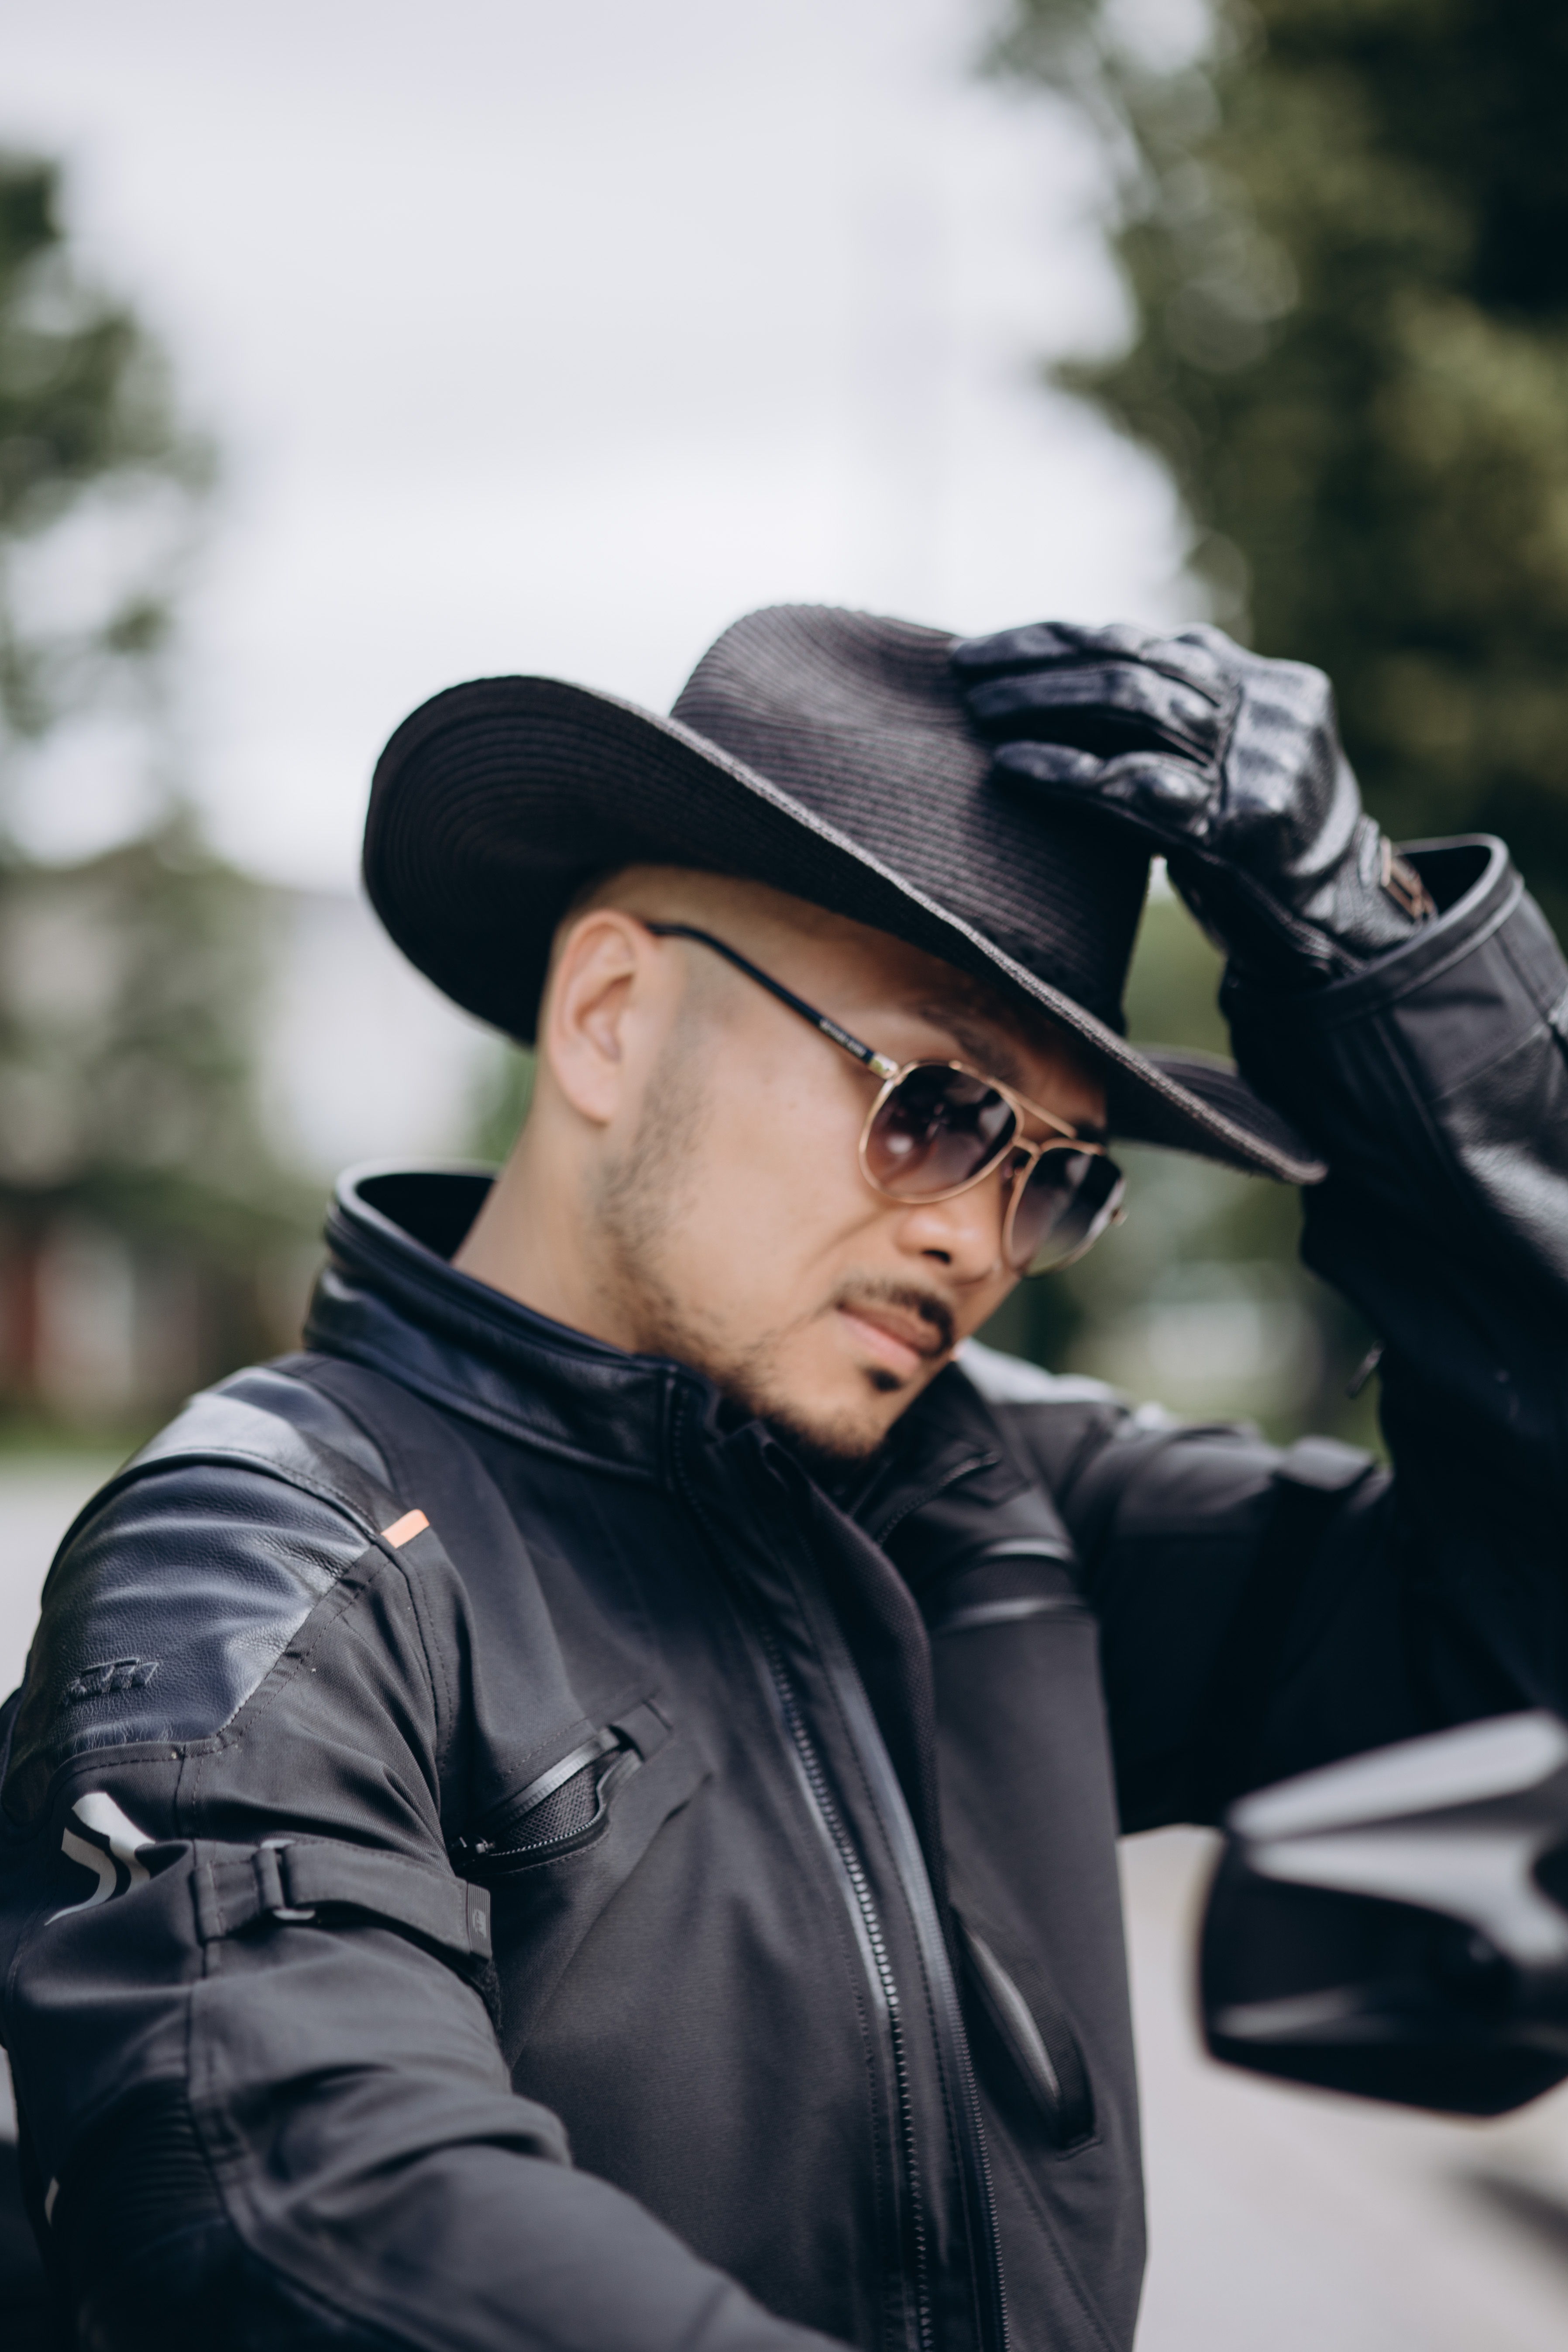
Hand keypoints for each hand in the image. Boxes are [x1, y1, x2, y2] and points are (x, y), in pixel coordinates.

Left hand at [952, 621, 1433, 985]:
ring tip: (978, 708)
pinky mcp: (1235, 827)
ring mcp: (1258, 766)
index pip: (1149, 642)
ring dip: (1041, 703)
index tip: (994, 647)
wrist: (1333, 926)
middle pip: (1136, 663)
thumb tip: (1078, 665)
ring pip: (1133, 706)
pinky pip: (1132, 785)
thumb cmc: (1265, 848)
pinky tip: (1010, 764)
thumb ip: (1187, 709)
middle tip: (965, 667)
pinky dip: (1064, 771)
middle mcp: (1270, 712)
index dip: (1064, 639)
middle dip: (1041, 661)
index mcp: (1272, 684)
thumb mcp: (1238, 758)